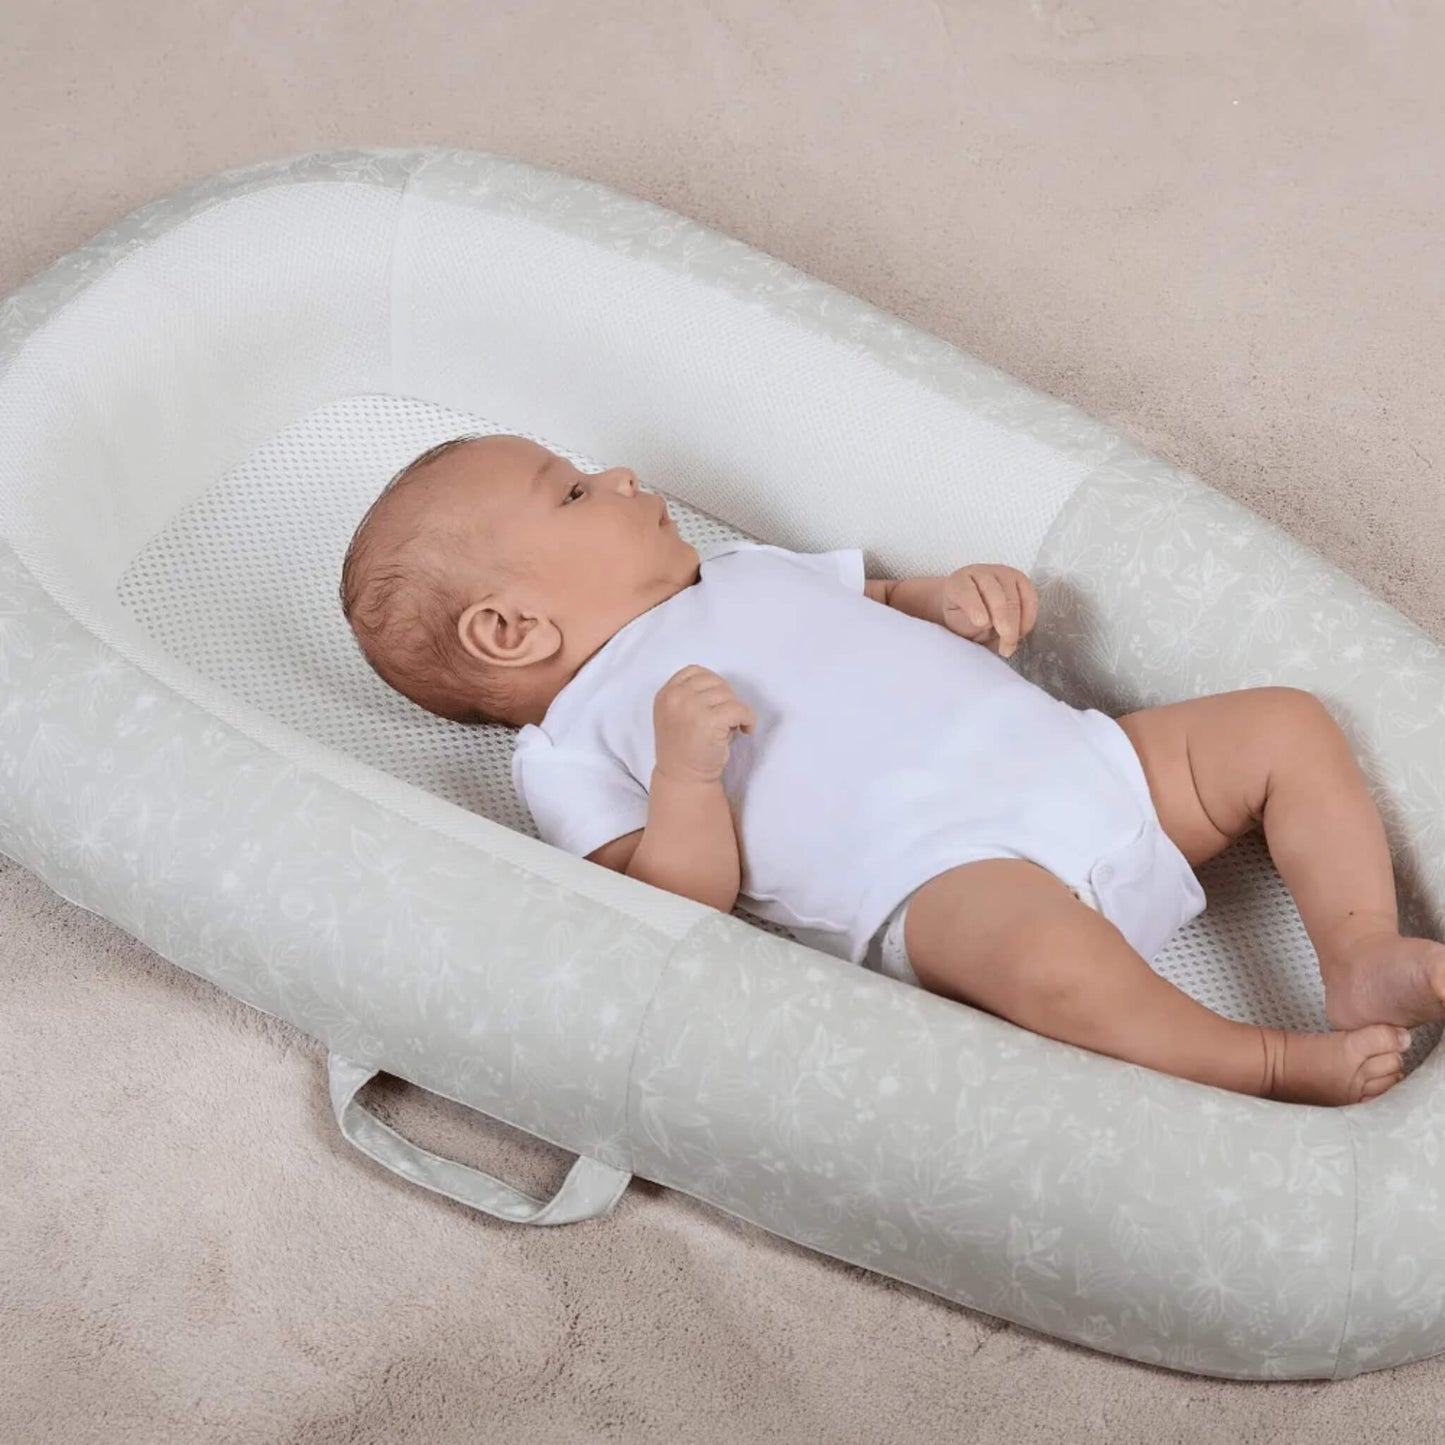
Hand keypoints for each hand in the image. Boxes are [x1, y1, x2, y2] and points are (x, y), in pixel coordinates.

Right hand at [652, 664, 755, 784]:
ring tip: (730, 727)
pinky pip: (740, 709)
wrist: (683, 778)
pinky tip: (745, 730)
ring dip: (736, 710)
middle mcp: (676, 697)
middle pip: (715, 682)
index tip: (718, 702)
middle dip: (726, 698)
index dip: (712, 684)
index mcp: (666, 694)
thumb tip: (721, 688)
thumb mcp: (674, 715)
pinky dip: (748, 719)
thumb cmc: (683, 749)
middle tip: (726, 718)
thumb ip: (688, 696)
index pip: (694, 671)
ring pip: (729, 695)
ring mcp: (691, 708)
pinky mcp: (709, 721)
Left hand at [941, 565, 1037, 658]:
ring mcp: (1003, 574)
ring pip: (1015, 598)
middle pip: (996, 594)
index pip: (966, 591)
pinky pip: (1030, 599)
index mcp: (959, 581)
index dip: (974, 606)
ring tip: (1009, 645)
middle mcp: (981, 573)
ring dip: (1016, 625)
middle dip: (1003, 621)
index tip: (981, 622)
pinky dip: (1028, 619)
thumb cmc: (961, 615)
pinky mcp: (1020, 580)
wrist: (968, 606)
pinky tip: (1021, 633)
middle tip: (1005, 645)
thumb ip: (967, 623)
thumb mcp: (956, 622)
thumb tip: (989, 626)